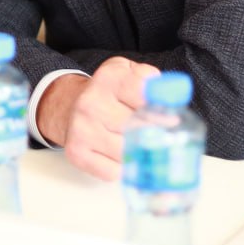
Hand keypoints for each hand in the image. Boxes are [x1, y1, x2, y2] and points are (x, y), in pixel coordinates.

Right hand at [36, 57, 160, 180]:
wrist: (70, 106)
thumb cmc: (108, 93)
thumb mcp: (128, 72)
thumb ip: (151, 80)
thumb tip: (173, 95)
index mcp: (108, 79)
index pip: (142, 95)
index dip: (161, 111)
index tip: (171, 119)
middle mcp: (91, 103)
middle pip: (136, 128)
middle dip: (154, 135)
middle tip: (161, 137)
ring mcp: (82, 129)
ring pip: (126, 152)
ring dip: (138, 152)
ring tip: (140, 144)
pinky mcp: (76, 152)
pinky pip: (112, 171)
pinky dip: (122, 167)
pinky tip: (121, 155)